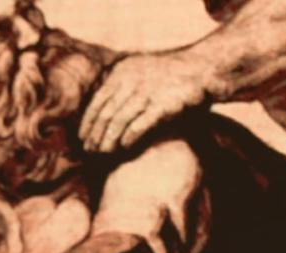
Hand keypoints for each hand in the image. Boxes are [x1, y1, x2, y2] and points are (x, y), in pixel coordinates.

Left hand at [80, 51, 207, 153]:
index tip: (82, 137)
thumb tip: (107, 110)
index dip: (88, 120)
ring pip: (119, 119)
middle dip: (95, 133)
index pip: (98, 99)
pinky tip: (122, 148)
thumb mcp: (143, 72)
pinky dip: (129, 137)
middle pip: (106, 111)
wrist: (203, 67)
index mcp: (123, 71)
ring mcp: (147, 92)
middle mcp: (132, 80)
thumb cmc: (173, 75)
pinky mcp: (163, 105)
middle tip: (88, 151)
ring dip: (108, 139)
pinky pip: (140, 124)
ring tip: (102, 153)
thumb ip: (125, 86)